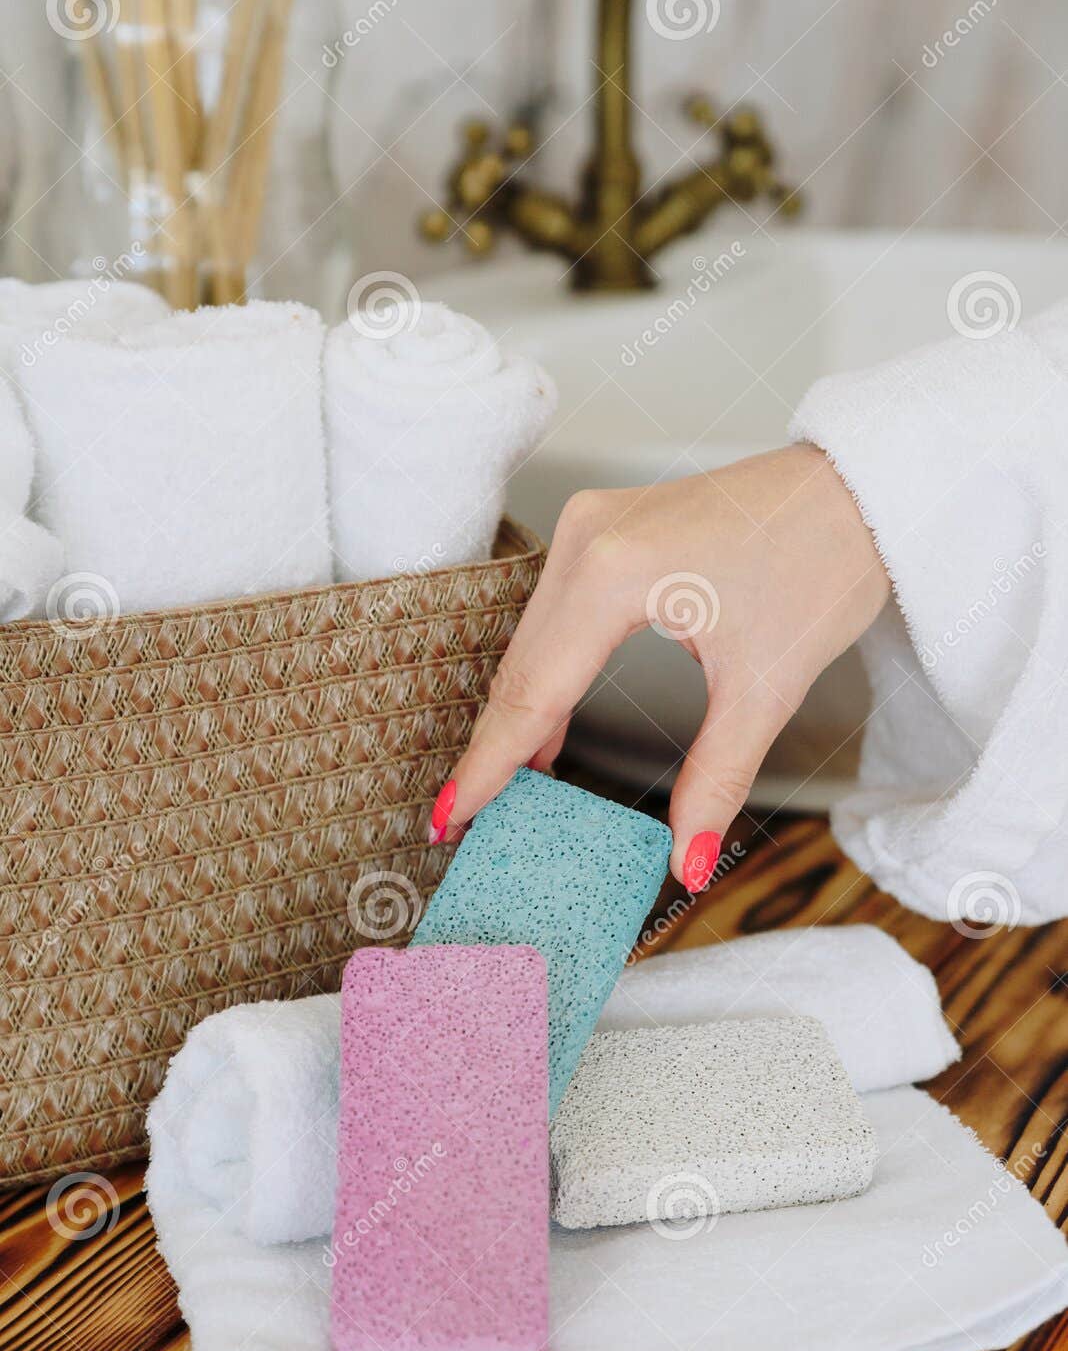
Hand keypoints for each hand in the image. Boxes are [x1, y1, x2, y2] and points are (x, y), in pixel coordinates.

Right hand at [430, 444, 890, 889]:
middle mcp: (583, 540)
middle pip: (520, 667)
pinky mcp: (604, 529)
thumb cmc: (823, 560)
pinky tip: (547, 730)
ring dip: (521, 715)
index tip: (450, 820)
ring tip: (506, 792)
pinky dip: (548, 675)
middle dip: (496, 748)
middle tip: (469, 823)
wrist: (860, 488)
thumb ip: (715, 780)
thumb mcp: (766, 685)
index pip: (532, 691)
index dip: (490, 766)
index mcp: (612, 573)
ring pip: (533, 643)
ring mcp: (589, 527)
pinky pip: (556, 617)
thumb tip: (686, 862)